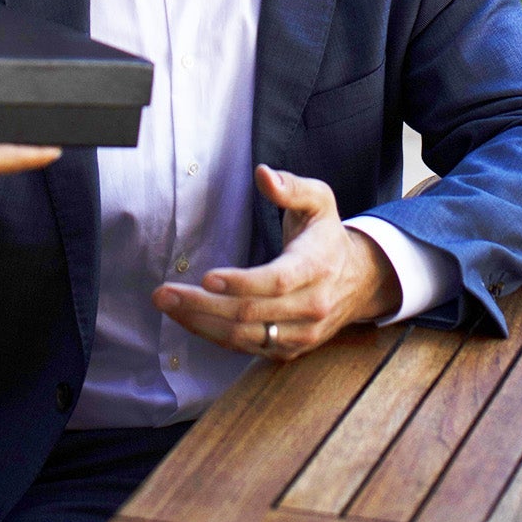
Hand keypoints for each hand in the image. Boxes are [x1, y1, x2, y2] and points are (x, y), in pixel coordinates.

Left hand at [151, 165, 401, 360]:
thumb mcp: (319, 200)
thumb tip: (262, 173)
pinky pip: (245, 347)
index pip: (276, 281)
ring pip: (243, 336)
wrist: (359, 280)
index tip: (207, 277)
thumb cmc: (326, 234)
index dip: (241, 283)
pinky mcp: (288, 348)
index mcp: (316, 267)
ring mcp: (300, 333)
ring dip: (200, 324)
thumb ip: (291, 187)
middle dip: (202, 305)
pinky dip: (213, 335)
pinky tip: (187, 318)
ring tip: (166, 305)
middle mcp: (310, 307)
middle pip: (250, 313)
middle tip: (162, 293)